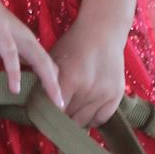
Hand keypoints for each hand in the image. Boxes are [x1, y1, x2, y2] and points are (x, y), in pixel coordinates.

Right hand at [0, 0, 63, 107]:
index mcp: (23, 44)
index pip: (43, 67)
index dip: (50, 85)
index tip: (54, 105)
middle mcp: (25, 39)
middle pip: (47, 65)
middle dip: (56, 87)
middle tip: (62, 108)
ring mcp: (14, 34)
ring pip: (37, 60)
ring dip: (46, 81)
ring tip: (52, 100)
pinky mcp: (0, 30)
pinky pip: (10, 54)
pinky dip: (14, 72)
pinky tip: (15, 88)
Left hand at [50, 12, 128, 129]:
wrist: (102, 31)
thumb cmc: (73, 44)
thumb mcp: (53, 60)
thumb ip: (46, 84)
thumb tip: (38, 109)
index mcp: (70, 79)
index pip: (54, 112)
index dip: (47, 116)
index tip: (42, 119)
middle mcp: (88, 90)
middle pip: (68, 119)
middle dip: (60, 118)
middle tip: (55, 115)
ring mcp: (104, 94)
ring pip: (84, 122)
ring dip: (75, 119)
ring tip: (69, 112)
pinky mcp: (116, 95)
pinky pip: (101, 119)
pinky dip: (91, 119)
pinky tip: (85, 112)